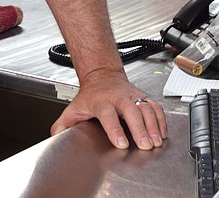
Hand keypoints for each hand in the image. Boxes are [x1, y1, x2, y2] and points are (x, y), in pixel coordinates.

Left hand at [50, 68, 166, 149]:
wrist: (102, 74)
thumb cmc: (90, 95)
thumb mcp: (75, 107)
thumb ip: (64, 123)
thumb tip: (56, 136)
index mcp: (101, 102)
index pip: (108, 115)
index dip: (115, 129)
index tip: (121, 143)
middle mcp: (118, 97)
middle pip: (131, 112)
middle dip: (140, 129)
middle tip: (145, 144)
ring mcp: (132, 96)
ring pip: (146, 108)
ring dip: (153, 125)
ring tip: (156, 141)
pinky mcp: (143, 96)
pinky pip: (155, 106)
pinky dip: (161, 119)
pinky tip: (162, 132)